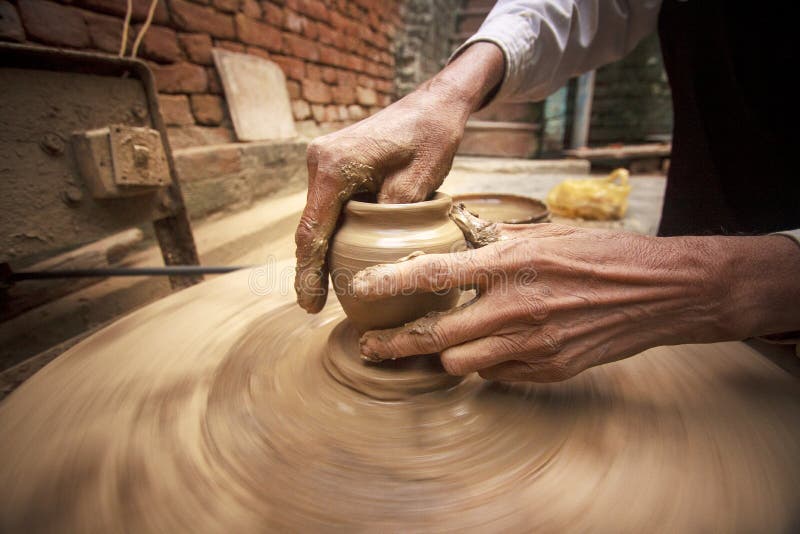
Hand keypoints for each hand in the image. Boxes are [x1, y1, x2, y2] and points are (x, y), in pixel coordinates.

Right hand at [294, 42, 504, 312]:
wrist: (435, 103)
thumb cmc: (432, 136)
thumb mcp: (420, 180)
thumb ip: (392, 217)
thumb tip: (374, 253)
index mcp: (335, 167)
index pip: (313, 232)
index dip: (309, 273)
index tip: (309, 304)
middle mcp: (320, 162)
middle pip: (310, 227)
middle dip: (310, 268)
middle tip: (314, 306)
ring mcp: (324, 161)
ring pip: (318, 217)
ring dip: (320, 251)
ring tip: (322, 290)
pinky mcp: (334, 164)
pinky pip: (328, 206)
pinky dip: (332, 232)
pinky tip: (338, 257)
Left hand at [353, 222, 799, 381]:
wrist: (661, 292)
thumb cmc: (605, 253)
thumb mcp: (549, 233)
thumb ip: (499, 241)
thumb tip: (459, 235)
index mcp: (513, 264)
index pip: (436, 273)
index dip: (392, 282)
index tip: (361, 290)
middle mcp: (516, 308)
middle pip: (436, 336)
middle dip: (396, 345)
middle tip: (371, 347)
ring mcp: (533, 344)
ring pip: (460, 363)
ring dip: (444, 353)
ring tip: (435, 343)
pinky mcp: (549, 369)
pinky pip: (497, 375)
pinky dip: (484, 363)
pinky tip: (488, 347)